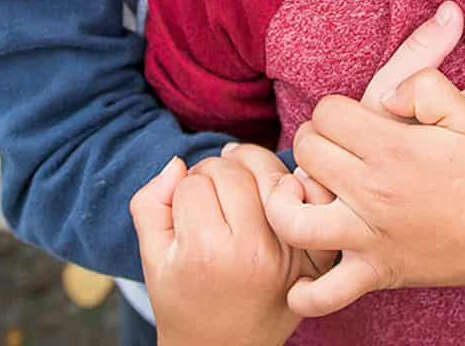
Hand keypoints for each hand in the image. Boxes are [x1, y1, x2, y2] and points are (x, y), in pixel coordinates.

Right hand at [131, 148, 319, 345]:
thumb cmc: (183, 300)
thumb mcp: (153, 259)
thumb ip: (150, 204)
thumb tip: (178, 163)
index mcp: (206, 253)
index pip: (194, 182)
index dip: (184, 186)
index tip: (184, 206)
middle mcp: (252, 252)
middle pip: (234, 172)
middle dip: (215, 171)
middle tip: (210, 192)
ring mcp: (288, 253)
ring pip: (271, 175)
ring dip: (251, 170)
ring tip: (238, 187)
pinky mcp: (314, 257)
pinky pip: (311, 199)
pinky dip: (295, 186)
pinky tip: (275, 192)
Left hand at [265, 69, 464, 316]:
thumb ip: (421, 85)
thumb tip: (382, 97)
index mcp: (392, 149)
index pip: (327, 113)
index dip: (336, 110)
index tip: (353, 121)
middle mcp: (373, 192)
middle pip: (306, 152)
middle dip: (314, 141)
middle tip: (334, 149)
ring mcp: (370, 237)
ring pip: (293, 221)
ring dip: (286, 203)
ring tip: (301, 193)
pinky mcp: (376, 273)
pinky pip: (324, 295)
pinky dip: (304, 292)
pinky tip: (304, 270)